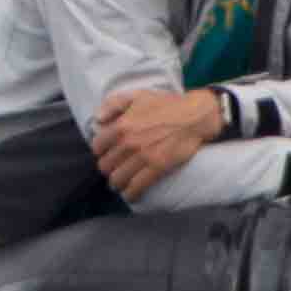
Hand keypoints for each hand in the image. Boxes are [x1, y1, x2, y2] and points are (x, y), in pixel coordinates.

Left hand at [91, 83, 223, 199]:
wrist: (194, 115)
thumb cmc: (166, 104)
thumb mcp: (137, 95)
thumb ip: (113, 104)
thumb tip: (97, 120)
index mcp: (121, 125)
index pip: (97, 147)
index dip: (100, 151)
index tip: (106, 153)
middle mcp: (128, 142)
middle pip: (105, 166)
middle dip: (108, 169)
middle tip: (114, 169)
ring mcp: (143, 156)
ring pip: (117, 179)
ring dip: (116, 183)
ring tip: (120, 183)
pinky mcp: (157, 167)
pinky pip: (137, 186)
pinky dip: (131, 193)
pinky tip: (130, 194)